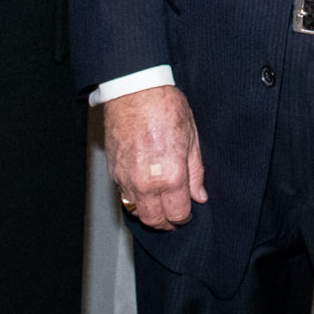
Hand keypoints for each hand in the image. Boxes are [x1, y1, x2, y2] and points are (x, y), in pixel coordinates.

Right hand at [103, 85, 207, 228]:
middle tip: (174, 216)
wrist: (134, 91)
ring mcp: (126, 179)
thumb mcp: (192, 138)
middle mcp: (146, 183)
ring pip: (136, 211)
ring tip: (160, 204)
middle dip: (166, 222)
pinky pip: (124, 195)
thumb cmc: (164, 108)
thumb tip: (199, 195)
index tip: (187, 213)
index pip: (177, 214)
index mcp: (170, 176)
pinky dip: (135, 198)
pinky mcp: (113, 172)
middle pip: (154, 220)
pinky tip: (145, 189)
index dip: (184, 217)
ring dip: (149, 212)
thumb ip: (195, 173)